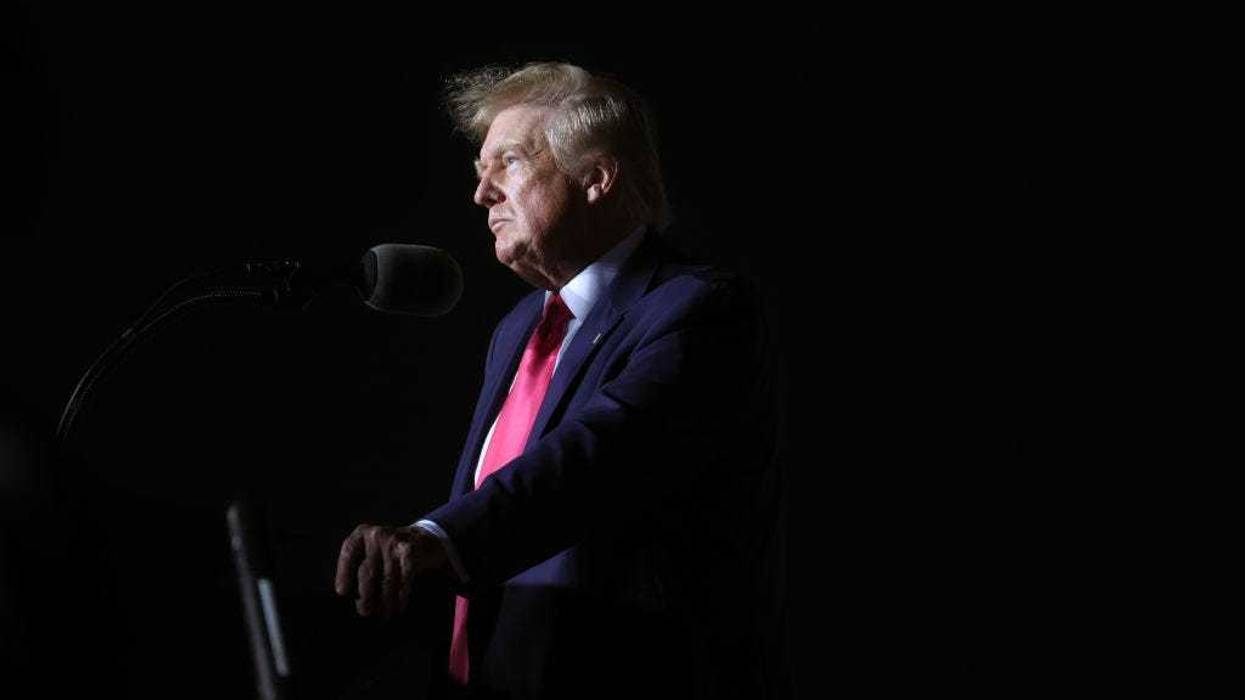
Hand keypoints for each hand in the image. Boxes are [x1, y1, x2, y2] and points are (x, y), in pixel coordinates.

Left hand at [334, 524, 448, 618]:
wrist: (424, 538)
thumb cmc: (390, 552)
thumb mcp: (372, 551)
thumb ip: (360, 568)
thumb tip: (353, 597)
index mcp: (363, 533)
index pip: (349, 553)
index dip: (343, 573)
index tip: (342, 592)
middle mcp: (377, 534)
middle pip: (367, 571)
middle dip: (366, 595)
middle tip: (365, 612)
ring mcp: (394, 541)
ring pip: (387, 578)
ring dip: (386, 600)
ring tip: (384, 614)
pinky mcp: (410, 549)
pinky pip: (404, 577)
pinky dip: (401, 593)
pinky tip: (400, 605)